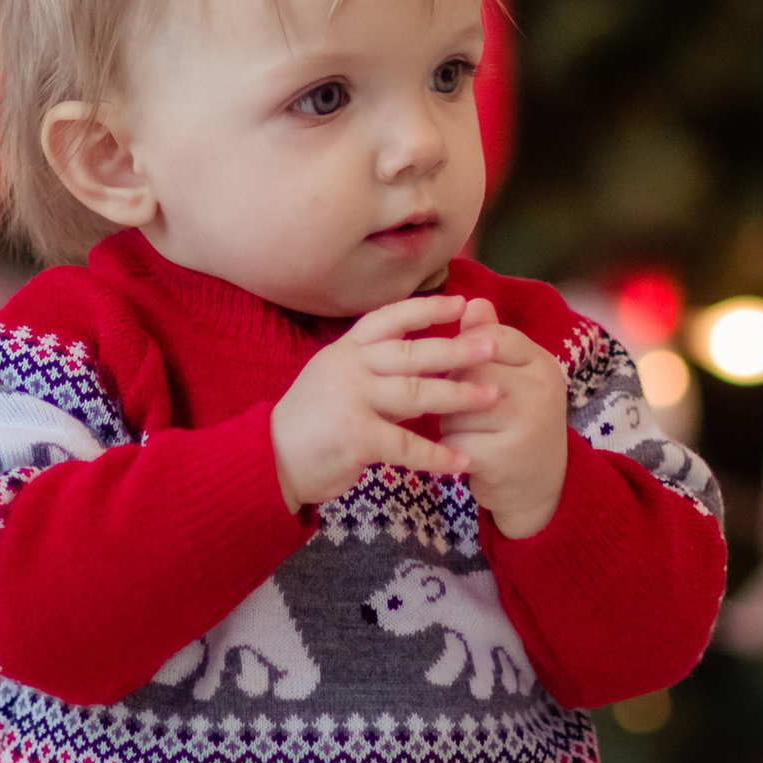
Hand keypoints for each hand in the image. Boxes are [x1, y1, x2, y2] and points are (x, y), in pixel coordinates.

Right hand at [273, 297, 495, 514]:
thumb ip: (373, 365)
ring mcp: (352, 401)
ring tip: (492, 397)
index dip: (426, 309)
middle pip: (412, 353)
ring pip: (415, 392)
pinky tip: (462, 459)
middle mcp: (350, 369)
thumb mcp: (334, 377)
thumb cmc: (310, 420)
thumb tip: (422, 352)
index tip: (461, 302)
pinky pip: (406, 445)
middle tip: (492, 345)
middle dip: (456, 348)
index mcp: (346, 350)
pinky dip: (437, 455)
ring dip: (458, 395)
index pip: (389, 319)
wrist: (270, 458)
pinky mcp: (356, 438)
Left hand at [424, 299, 568, 539]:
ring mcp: (525, 423)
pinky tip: (467, 455)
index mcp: (542, 364)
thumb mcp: (514, 378)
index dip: (465, 353)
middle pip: (467, 370)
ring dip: (449, 421)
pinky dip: (449, 449)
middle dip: (453, 388)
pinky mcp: (504, 456)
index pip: (489, 338)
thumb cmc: (517, 424)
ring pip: (455, 406)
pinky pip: (452, 439)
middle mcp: (540, 390)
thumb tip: (472, 301)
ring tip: (471, 432)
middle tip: (463, 406)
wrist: (542, 488)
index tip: (464, 371)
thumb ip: (490, 341)